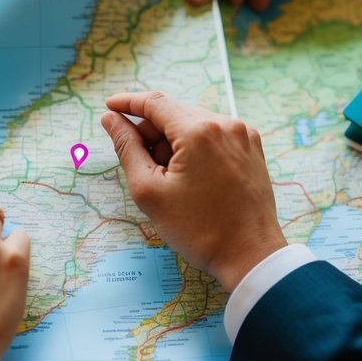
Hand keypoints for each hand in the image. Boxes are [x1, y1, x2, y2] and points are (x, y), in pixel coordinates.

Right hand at [100, 91, 285, 290]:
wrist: (250, 257)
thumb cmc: (198, 229)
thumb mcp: (149, 190)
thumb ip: (127, 148)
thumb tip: (111, 119)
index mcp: (199, 131)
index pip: (154, 103)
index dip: (127, 103)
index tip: (108, 106)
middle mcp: (225, 124)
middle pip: (174, 114)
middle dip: (151, 133)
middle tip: (139, 165)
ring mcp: (243, 135)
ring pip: (194, 125)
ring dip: (173, 143)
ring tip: (168, 180)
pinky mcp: (252, 148)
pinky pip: (214, 136)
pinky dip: (195, 148)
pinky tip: (190, 178)